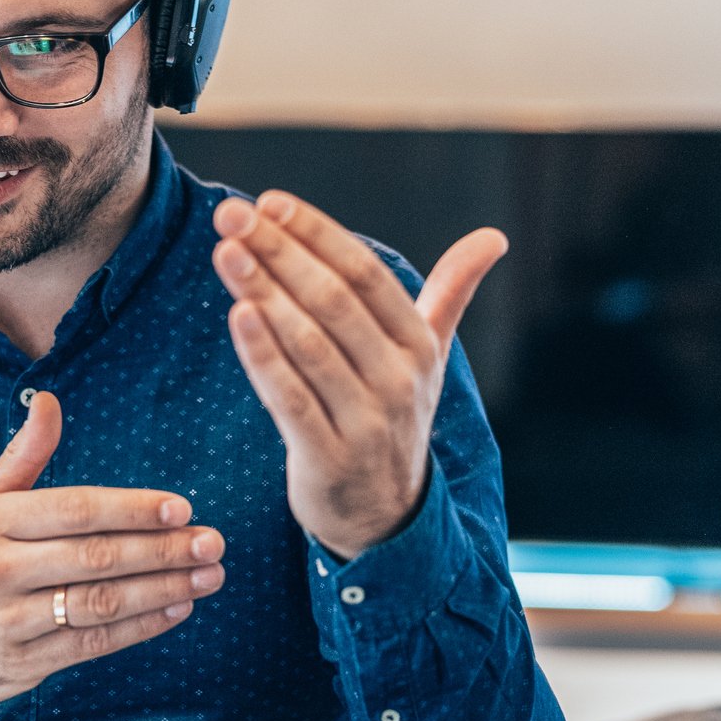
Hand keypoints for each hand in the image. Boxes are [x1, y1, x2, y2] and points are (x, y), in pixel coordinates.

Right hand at [0, 392, 224, 704]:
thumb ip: (24, 456)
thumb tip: (50, 402)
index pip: (75, 511)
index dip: (132, 509)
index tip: (181, 508)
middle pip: (96, 559)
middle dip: (162, 551)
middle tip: (212, 543)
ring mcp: (9, 622)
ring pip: (99, 605)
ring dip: (162, 591)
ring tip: (207, 578)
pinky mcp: (22, 663)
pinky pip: (91, 644)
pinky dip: (139, 628)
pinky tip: (176, 610)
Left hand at [212, 191, 505, 559]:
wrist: (386, 517)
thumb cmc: (394, 417)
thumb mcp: (428, 356)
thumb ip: (452, 293)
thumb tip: (494, 237)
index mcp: (420, 346)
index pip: (366, 275)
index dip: (318, 235)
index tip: (270, 202)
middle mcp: (399, 380)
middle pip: (334, 302)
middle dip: (280, 253)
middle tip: (230, 216)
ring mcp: (366, 422)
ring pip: (309, 346)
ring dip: (264, 293)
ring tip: (226, 252)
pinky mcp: (327, 458)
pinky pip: (289, 399)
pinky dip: (262, 356)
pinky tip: (236, 314)